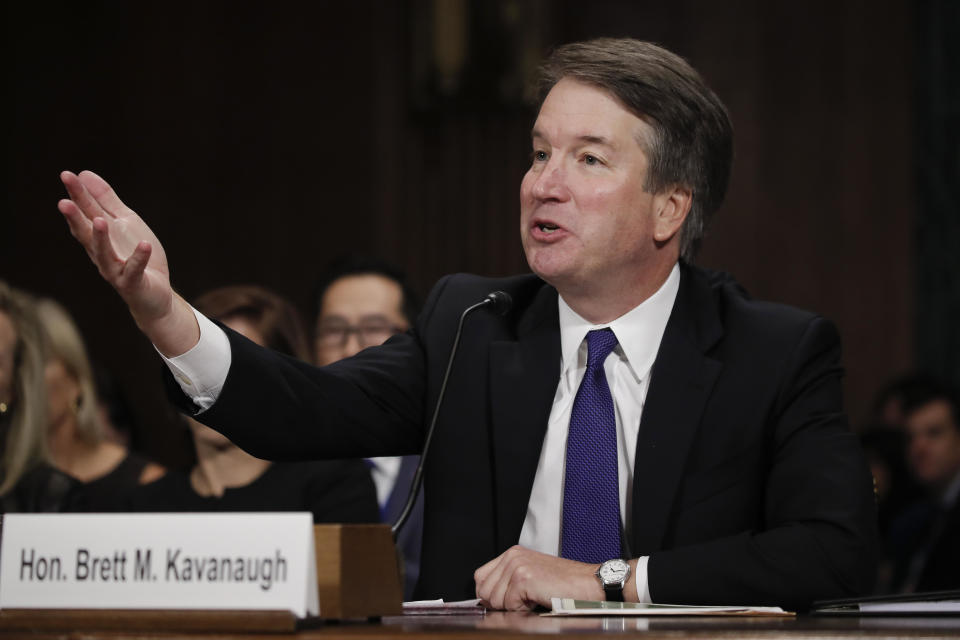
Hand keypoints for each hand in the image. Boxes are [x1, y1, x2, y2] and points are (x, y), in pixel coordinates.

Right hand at [58, 170, 197, 354]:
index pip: (86, 213)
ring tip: (99, 221)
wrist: (154, 294)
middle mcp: (101, 253)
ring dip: (100, 239)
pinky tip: (144, 245)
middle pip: (86, 234)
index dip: (77, 195)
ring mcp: (116, 270)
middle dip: (76, 218)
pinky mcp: (133, 283)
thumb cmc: (136, 256)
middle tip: (64, 202)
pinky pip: (134, 270)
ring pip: (103, 254)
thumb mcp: (125, 222)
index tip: (67, 175)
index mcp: (100, 236)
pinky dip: (139, 258)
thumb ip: (106, 200)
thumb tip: (85, 174)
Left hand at [474, 546, 603, 610]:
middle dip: (501, 604)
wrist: (590, 584)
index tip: (507, 602)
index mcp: (513, 554)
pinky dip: (523, 610)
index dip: (490, 595)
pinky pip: (509, 605)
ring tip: (534, 599)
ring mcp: (517, 565)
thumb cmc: (566, 585)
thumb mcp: (532, 578)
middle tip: (525, 601)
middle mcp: (512, 556)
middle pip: (484, 590)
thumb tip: (485, 600)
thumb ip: (507, 583)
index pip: (480, 578)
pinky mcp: (523, 577)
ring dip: (513, 607)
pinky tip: (539, 600)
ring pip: (494, 600)